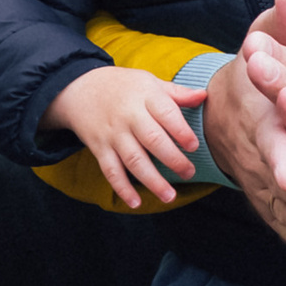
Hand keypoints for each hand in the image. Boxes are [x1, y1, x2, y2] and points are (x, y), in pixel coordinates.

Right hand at [42, 66, 205, 209]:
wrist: (80, 88)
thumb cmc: (124, 86)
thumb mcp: (149, 82)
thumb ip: (177, 93)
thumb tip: (204, 95)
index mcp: (145, 96)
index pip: (166, 113)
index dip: (181, 131)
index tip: (194, 146)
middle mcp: (128, 116)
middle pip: (152, 140)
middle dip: (172, 159)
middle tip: (189, 173)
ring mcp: (113, 134)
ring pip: (133, 160)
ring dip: (152, 180)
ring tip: (169, 196)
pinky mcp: (99, 148)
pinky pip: (110, 170)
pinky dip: (122, 188)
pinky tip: (136, 203)